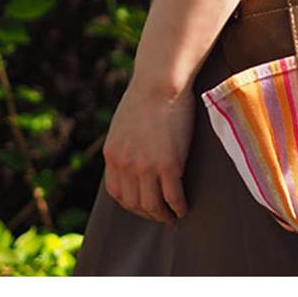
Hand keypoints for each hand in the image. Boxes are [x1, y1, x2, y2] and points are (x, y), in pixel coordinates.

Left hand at [102, 78, 194, 222]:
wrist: (160, 81)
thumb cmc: (148, 93)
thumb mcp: (125, 121)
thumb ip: (126, 141)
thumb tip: (133, 150)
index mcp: (113, 154)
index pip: (117, 193)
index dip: (130, 203)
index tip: (142, 204)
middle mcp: (126, 165)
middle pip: (134, 203)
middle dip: (147, 213)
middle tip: (160, 214)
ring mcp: (146, 167)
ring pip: (153, 205)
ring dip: (163, 215)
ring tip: (172, 215)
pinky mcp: (169, 165)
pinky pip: (173, 197)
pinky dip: (179, 207)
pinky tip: (184, 207)